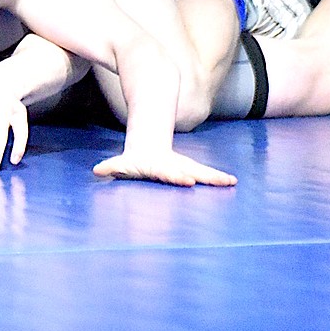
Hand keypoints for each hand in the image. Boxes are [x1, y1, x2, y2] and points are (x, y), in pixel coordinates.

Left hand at [93, 149, 236, 187]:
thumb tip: (97, 170)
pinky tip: (232, 183)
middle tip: (217, 182)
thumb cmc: (134, 161)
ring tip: (230, 182)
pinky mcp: (190, 171)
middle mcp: (174, 167)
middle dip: (201, 177)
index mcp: (159, 168)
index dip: (177, 177)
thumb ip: (111, 167)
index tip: (189, 181)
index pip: (169, 173)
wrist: (147, 147)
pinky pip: (206, 176)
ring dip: (215, 178)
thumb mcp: (121, 164)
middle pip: (188, 172)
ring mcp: (184, 168)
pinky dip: (217, 180)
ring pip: (202, 173)